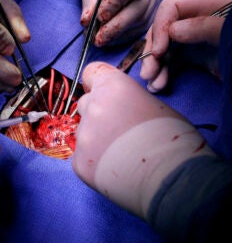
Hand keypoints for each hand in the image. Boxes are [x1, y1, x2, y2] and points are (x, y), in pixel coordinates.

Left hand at [72, 61, 213, 217]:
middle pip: (86, 104)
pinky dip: (94, 161)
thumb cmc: (173, 139)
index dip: (96, 82)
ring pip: (84, 132)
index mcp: (113, 87)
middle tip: (118, 130)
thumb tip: (118, 106)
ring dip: (97, 139)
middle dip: (98, 113)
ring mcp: (84, 136)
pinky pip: (83, 156)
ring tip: (121, 154)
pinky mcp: (79, 162)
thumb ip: (127, 99)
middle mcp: (93, 107)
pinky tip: (115, 167)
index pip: (91, 73)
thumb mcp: (153, 105)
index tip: (101, 92)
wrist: (173, 179)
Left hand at [75, 0, 166, 45]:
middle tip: (98, 39)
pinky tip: (112, 37)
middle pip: (142, 4)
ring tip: (102, 40)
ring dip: (122, 33)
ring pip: (145, 16)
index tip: (99, 17)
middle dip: (118, 26)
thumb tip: (88, 23)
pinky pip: (145, 20)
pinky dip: (128, 31)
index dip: (117, 2)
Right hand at [140, 0, 230, 92]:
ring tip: (154, 84)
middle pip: (162, 31)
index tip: (158, 51)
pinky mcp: (192, 57)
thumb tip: (174, 31)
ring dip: (155, 67)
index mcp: (204, 5)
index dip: (160, 28)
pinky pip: (170, 63)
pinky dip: (163, 74)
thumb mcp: (230, 32)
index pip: (171, 8)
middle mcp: (193, 20)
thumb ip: (206, 26)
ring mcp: (191, 39)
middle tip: (148, 73)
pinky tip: (159, 85)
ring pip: (163, 49)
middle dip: (152, 52)